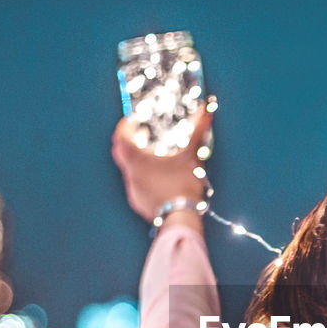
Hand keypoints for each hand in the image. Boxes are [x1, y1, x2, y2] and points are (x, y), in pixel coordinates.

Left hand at [110, 96, 215, 222]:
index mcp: (136, 161)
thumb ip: (197, 130)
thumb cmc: (182, 185)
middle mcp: (130, 175)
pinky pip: (137, 185)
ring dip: (138, 161)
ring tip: (155, 157)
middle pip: (122, 153)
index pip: (120, 138)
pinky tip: (159, 178)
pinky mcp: (140, 203)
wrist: (182, 217)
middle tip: (143, 136)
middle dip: (131, 142)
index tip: (132, 121)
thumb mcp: (191, 154)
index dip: (124, 127)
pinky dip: (144, 177)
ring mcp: (133, 191)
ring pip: (129, 170)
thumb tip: (206, 110)